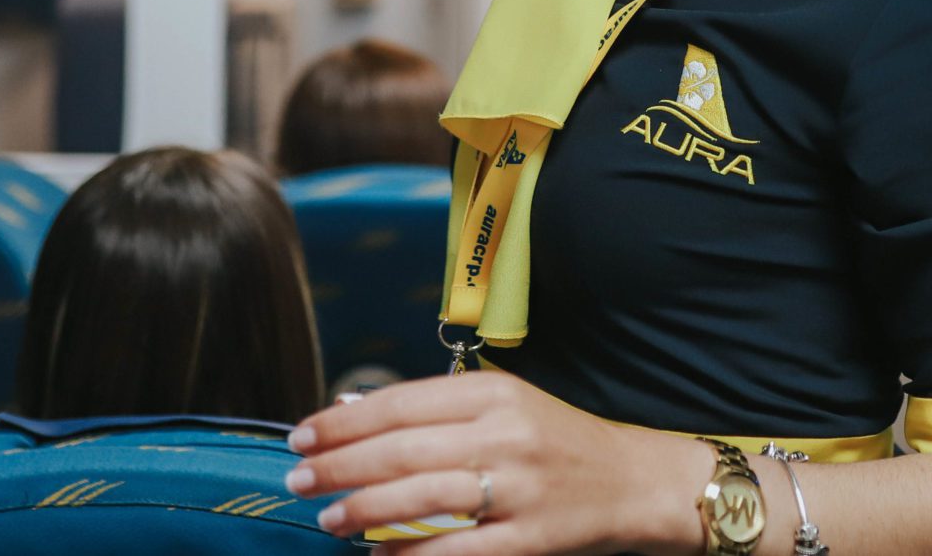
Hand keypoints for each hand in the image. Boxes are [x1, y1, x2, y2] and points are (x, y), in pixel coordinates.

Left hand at [285, 371, 713, 555]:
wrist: (634, 482)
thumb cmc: (558, 442)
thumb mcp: (506, 404)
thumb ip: (436, 408)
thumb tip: (352, 410)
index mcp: (496, 393)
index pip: (402, 402)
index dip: (344, 420)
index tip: (302, 434)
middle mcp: (506, 434)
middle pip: (402, 449)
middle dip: (338, 465)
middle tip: (297, 478)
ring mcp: (519, 487)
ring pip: (422, 498)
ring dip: (363, 509)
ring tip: (327, 518)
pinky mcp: (531, 538)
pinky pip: (458, 550)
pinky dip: (411, 555)